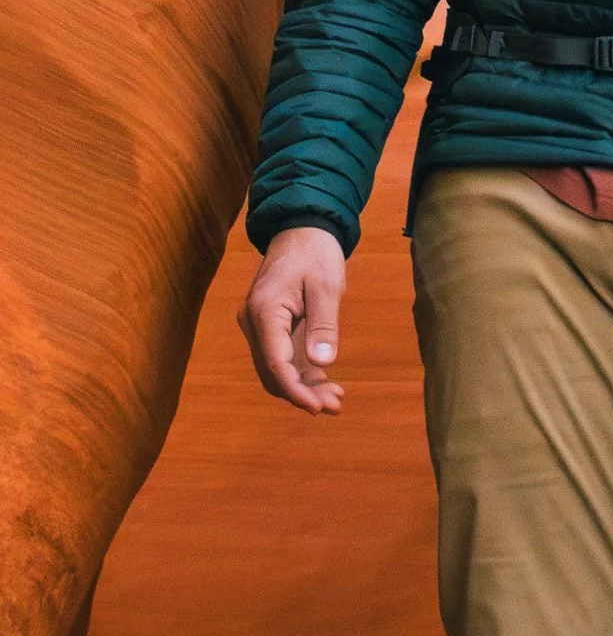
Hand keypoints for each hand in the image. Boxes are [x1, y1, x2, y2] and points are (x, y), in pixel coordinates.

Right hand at [238, 226, 346, 414]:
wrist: (302, 227)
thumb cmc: (316, 252)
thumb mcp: (326, 285)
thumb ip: (323, 324)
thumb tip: (322, 363)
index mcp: (264, 311)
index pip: (275, 362)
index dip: (295, 390)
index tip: (318, 408)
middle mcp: (254, 322)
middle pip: (273, 372)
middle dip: (301, 393)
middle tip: (335, 406)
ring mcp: (259, 326)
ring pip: (276, 369)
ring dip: (303, 387)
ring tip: (336, 400)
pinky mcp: (270, 327)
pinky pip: (282, 358)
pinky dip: (302, 373)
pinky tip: (326, 383)